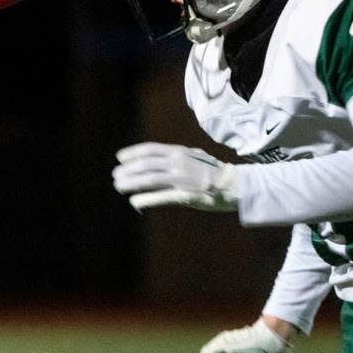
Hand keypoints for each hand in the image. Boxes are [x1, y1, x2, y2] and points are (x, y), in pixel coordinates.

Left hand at [112, 142, 238, 211]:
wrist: (237, 184)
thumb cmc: (215, 171)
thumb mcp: (195, 156)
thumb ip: (176, 157)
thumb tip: (158, 159)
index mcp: (179, 152)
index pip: (149, 150)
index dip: (132, 153)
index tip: (120, 158)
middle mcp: (178, 163)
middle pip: (144, 165)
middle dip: (127, 170)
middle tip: (116, 176)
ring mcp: (181, 179)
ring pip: (148, 180)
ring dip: (130, 183)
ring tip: (119, 186)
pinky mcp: (185, 195)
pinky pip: (160, 197)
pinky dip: (145, 199)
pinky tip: (135, 202)